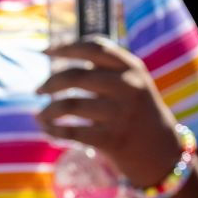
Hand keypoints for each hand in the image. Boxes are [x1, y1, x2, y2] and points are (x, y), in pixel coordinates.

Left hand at [36, 38, 181, 187]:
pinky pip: (70, 133)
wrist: (159, 150)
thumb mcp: (130, 81)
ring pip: (68, 105)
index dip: (66, 47)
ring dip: (47, 111)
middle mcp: (128, 87)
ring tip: (40, 115)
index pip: (94, 48)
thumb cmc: (134, 110)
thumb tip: (58, 50)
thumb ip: (102, 66)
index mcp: (131, 68)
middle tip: (37, 90)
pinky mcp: (111, 140)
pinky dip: (52, 131)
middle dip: (49, 82)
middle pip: (75, 76)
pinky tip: (47, 129)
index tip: (45, 51)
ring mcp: (120, 114)